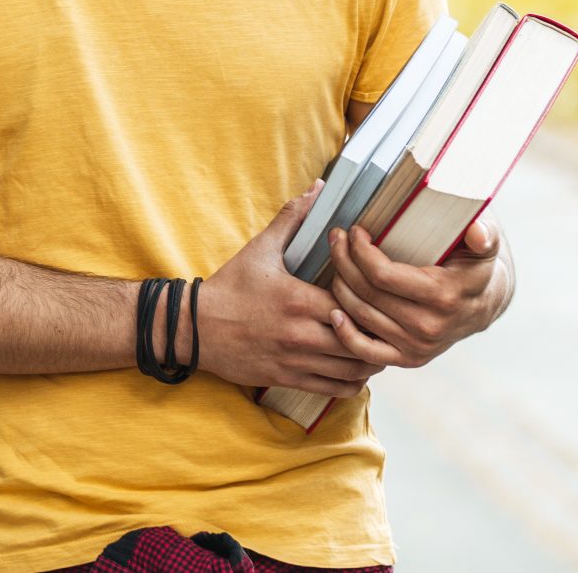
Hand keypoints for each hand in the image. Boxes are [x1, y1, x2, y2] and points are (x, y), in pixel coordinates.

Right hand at [194, 182, 389, 398]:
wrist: (195, 327)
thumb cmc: (230, 286)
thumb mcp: (260, 249)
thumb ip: (292, 218)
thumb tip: (317, 188)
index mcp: (299, 300)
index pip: (353, 305)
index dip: (369, 301)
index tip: (373, 295)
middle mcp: (300, 334)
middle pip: (360, 340)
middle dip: (375, 333)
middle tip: (383, 323)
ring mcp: (295, 360)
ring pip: (352, 370)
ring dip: (369, 359)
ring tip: (373, 345)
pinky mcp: (287, 380)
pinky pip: (333, 390)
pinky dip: (350, 382)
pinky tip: (353, 368)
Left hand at [322, 217, 511, 368]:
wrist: (485, 303)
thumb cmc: (476, 263)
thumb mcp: (486, 243)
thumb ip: (484, 233)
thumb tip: (477, 233)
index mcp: (444, 296)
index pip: (383, 275)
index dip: (360, 251)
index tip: (354, 231)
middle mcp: (429, 326)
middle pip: (367, 293)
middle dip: (344, 261)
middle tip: (336, 238)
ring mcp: (417, 346)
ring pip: (362, 316)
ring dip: (340, 287)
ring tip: (336, 260)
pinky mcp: (409, 359)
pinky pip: (367, 352)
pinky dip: (345, 334)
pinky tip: (334, 312)